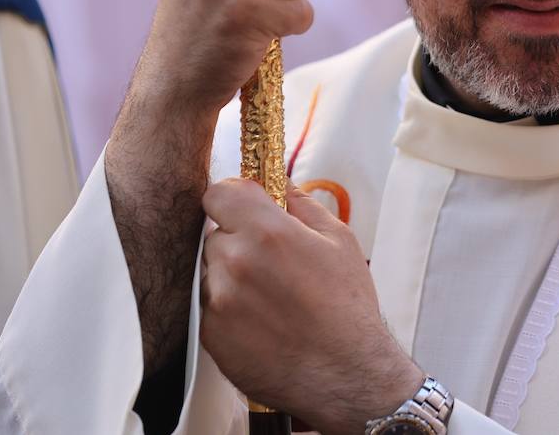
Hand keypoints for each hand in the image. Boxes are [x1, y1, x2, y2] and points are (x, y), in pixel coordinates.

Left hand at [201, 179, 425, 430]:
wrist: (344, 373)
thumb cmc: (348, 307)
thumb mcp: (340, 241)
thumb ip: (303, 205)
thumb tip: (282, 185)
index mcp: (267, 233)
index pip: (219, 192)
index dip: (234, 198)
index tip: (246, 208)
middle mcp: (235, 263)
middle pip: (216, 234)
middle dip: (239, 240)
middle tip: (272, 261)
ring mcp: (218, 301)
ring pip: (212, 270)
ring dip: (232, 274)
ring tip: (271, 296)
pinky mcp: (211, 334)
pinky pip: (211, 305)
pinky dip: (230, 308)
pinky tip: (263, 320)